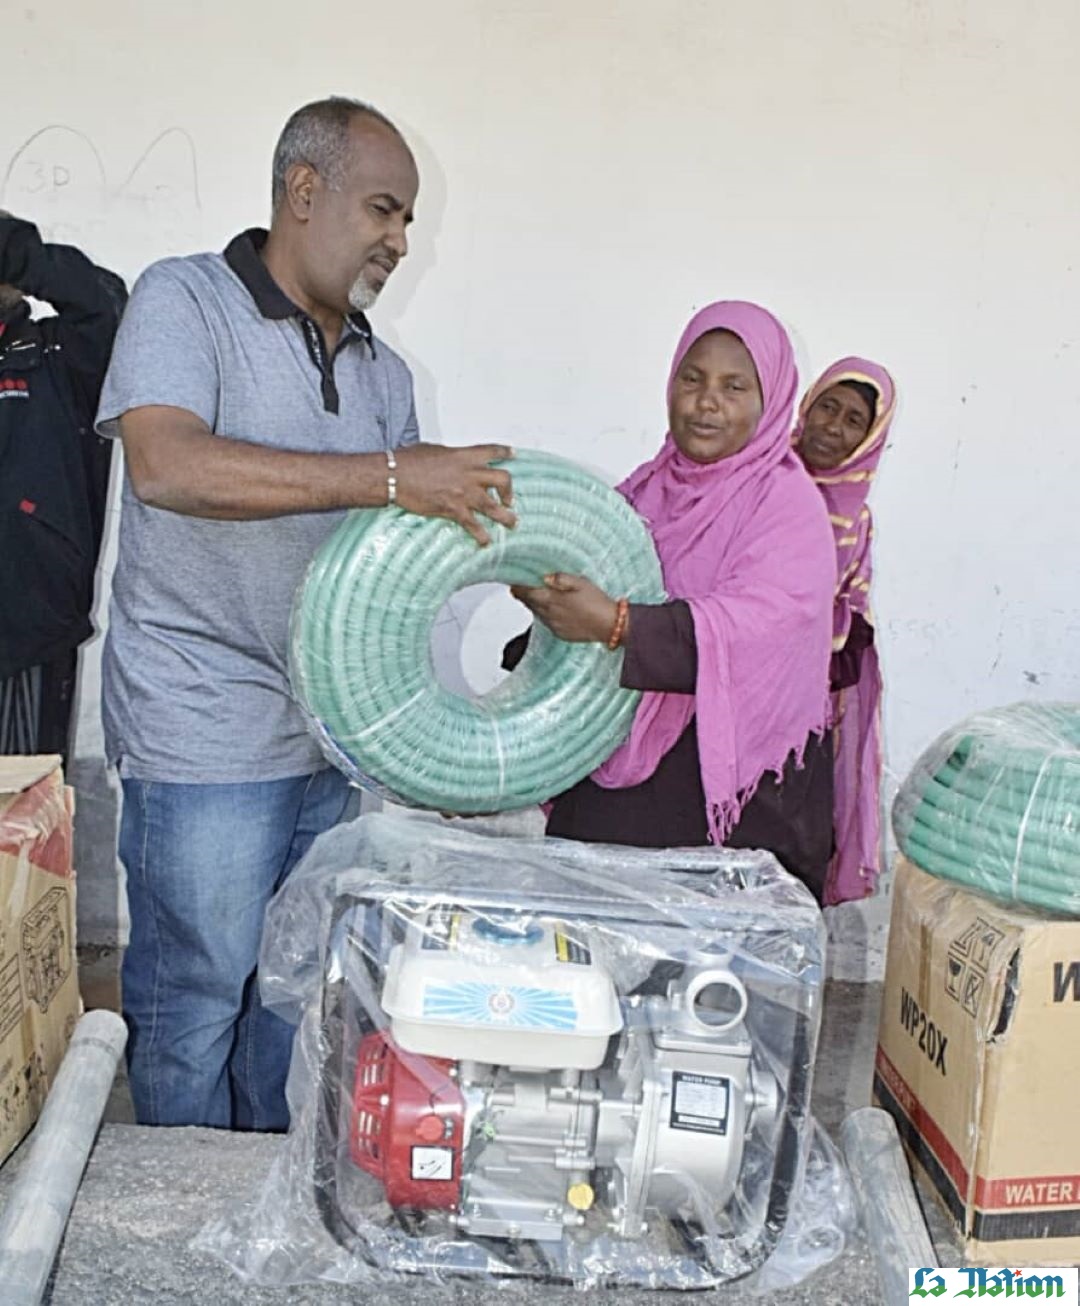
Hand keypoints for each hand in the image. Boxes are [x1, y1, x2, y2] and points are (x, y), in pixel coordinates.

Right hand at [396, 443, 514, 545]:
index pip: (491, 451)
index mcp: (464, 456)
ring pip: (494, 506)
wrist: (396, 475)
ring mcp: (464, 493)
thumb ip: (450, 457)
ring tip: (511, 523)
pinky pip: (474, 525)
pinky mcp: (454, 509)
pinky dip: (481, 535)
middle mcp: (469, 474)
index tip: (512, 454)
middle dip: (509, 490)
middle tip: (508, 499)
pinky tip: (485, 542)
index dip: (505, 452)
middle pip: (503, 479)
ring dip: (506, 516)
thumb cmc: (409, 461)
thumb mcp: (435, 450)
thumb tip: (452, 461)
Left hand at [510, 573, 618, 643]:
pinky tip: (552, 610)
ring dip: (535, 605)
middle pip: (529, 603)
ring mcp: (554, 625)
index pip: (527, 593)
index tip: (514, 582)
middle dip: (524, 595)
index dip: (518, 587)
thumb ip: (561, 578)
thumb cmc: (597, 602)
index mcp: (552, 599)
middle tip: (520, 588)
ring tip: (536, 597)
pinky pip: (547, 623)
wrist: (609, 625)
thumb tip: (546, 577)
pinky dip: (545, 615)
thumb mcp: (581, 582)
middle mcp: (549, 614)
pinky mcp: (560, 633)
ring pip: (537, 613)